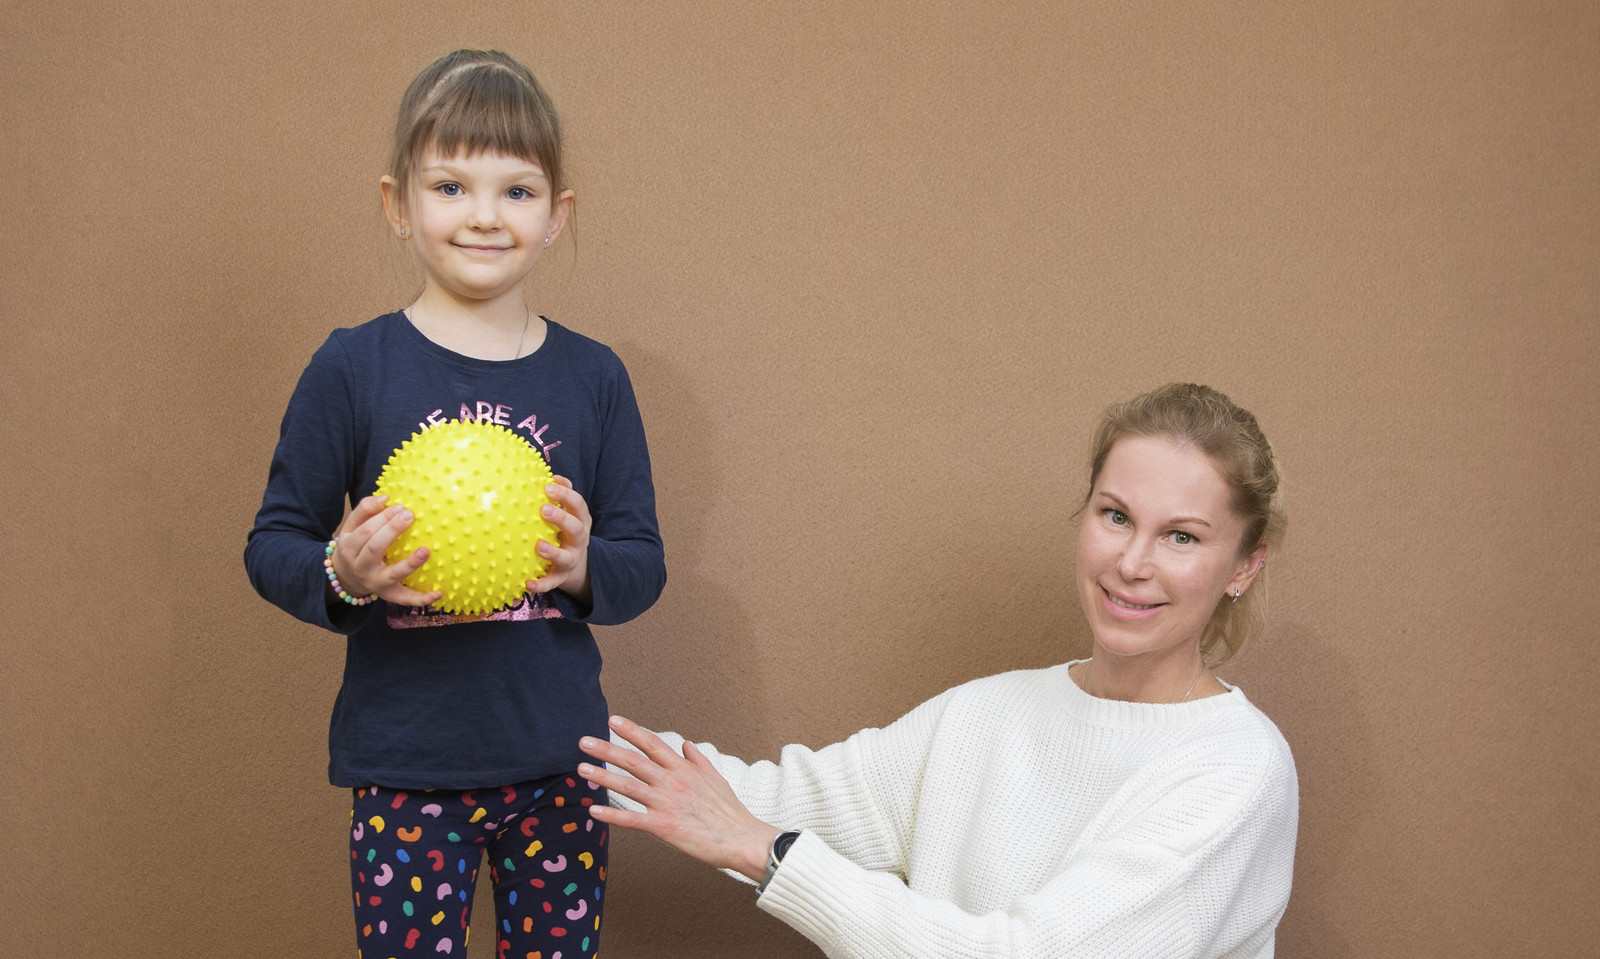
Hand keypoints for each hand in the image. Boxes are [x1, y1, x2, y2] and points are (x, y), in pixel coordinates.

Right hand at [328, 495, 442, 607]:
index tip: (400, 506)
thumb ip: (364, 510)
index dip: (382, 518)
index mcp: (350, 548)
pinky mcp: (390, 596)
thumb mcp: (351, 528)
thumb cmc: (355, 546)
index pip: (366, 531)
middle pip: (375, 548)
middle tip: (410, 515)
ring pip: (393, 574)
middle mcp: (361, 567)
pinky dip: (422, 598)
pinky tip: (439, 592)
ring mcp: (376, 583)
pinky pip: (406, 599)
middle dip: (392, 530)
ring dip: (410, 563)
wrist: (346, 578)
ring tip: (426, 550)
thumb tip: (385, 498)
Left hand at [526, 476, 591, 602]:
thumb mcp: (568, 514)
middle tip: (544, 509)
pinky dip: (541, 584)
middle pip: (576, 528)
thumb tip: (547, 474)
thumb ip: (559, 496)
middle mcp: (579, 539)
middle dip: (562, 518)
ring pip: (566, 556)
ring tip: (539, 546)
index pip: (578, 504)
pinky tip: (527, 584)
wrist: (577, 567)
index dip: (565, 494)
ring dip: (553, 551)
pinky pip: (552, 582)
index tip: (547, 485)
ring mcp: (571, 559)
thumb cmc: (564, 532)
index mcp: (580, 520)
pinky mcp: (561, 577)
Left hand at [579, 716, 780, 882]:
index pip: (653, 743)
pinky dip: (611, 815)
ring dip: (603, 777)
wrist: (741, 839)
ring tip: (582, 769)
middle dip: (607, 749)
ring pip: (628, 786)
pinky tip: (593, 810)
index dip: (632, 731)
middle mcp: (672, 782)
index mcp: (684, 769)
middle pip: (634, 761)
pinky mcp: (664, 826)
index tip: (613, 720)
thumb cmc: (730, 811)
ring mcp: (666, 803)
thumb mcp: (716, 778)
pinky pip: (632, 819)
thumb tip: (686, 743)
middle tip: (583, 741)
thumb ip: (698, 760)